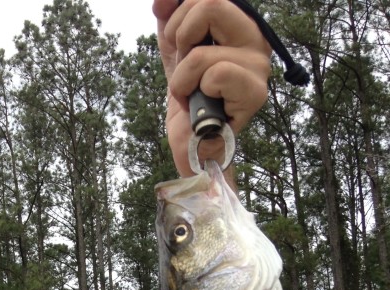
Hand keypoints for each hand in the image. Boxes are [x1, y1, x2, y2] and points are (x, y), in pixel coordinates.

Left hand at [153, 0, 270, 176]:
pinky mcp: (254, 93)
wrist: (189, 137)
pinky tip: (203, 105)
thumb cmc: (187, 91)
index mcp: (239, 22)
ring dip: (182, 78)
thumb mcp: (174, 44)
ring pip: (202, 52)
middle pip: (211, 4)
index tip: (178, 44)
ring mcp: (259, 65)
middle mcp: (255, 38)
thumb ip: (169, 14)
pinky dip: (195, 92)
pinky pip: (216, 75)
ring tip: (192, 92)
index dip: (178, 16)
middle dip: (180, 38)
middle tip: (184, 66)